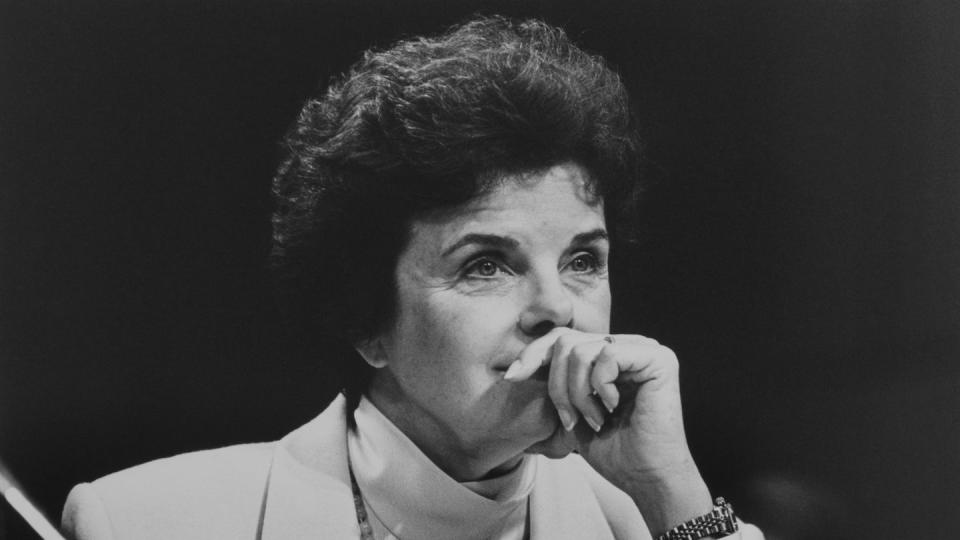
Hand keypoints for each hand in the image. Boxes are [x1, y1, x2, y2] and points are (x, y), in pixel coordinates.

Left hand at [504, 327, 712, 533]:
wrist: (645, 477)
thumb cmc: (613, 450)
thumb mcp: (569, 414)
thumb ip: (549, 389)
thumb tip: (508, 375)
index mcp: (607, 353)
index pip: (561, 338)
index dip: (532, 355)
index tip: (512, 378)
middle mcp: (627, 344)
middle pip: (566, 342)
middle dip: (558, 386)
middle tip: (571, 419)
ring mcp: (644, 348)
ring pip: (581, 351)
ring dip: (578, 394)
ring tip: (593, 419)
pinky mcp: (658, 358)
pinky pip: (607, 356)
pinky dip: (600, 388)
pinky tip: (612, 407)